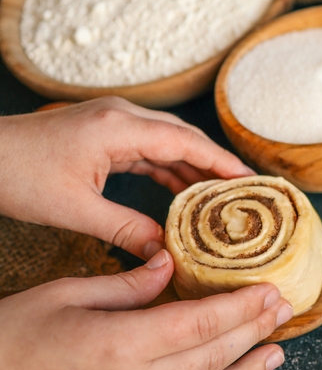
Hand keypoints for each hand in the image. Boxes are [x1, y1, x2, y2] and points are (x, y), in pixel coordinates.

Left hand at [0, 97, 253, 259]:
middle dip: (215, 164)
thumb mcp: (74, 210)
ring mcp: (111, 121)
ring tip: (220, 196)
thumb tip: (164, 253)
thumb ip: (125, 230)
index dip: (222, 163)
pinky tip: (181, 191)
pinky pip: (147, 148)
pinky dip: (167, 167)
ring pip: (167, 142)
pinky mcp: (102, 132)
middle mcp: (121, 117)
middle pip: (184, 137)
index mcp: (119, 128)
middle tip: (245, 191)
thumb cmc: (16, 175)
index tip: (251, 181)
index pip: (187, 142)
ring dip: (192, 167)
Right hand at [0, 251, 292, 369]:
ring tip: (273, 355)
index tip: (271, 291)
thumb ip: (127, 283)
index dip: (243, 307)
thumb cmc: (8, 339)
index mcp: (120, 346)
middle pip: (212, 359)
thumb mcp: (64, 294)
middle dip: (254, 333)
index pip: (202, 324)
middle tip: (283, 311)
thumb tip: (171, 263)